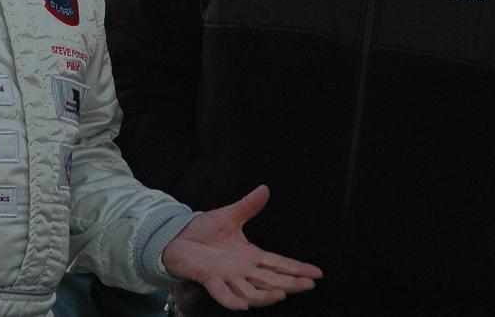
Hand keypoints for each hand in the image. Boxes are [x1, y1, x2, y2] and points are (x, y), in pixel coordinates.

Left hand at [161, 185, 321, 310]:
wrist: (176, 237)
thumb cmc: (203, 231)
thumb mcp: (230, 215)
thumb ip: (248, 206)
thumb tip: (265, 189)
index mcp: (251, 256)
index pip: (279, 264)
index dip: (297, 269)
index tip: (317, 273)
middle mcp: (243, 270)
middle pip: (272, 280)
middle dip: (291, 284)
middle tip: (309, 285)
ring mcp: (227, 277)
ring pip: (251, 292)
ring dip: (266, 296)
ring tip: (283, 294)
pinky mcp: (210, 278)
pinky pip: (223, 294)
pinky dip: (232, 300)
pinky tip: (243, 306)